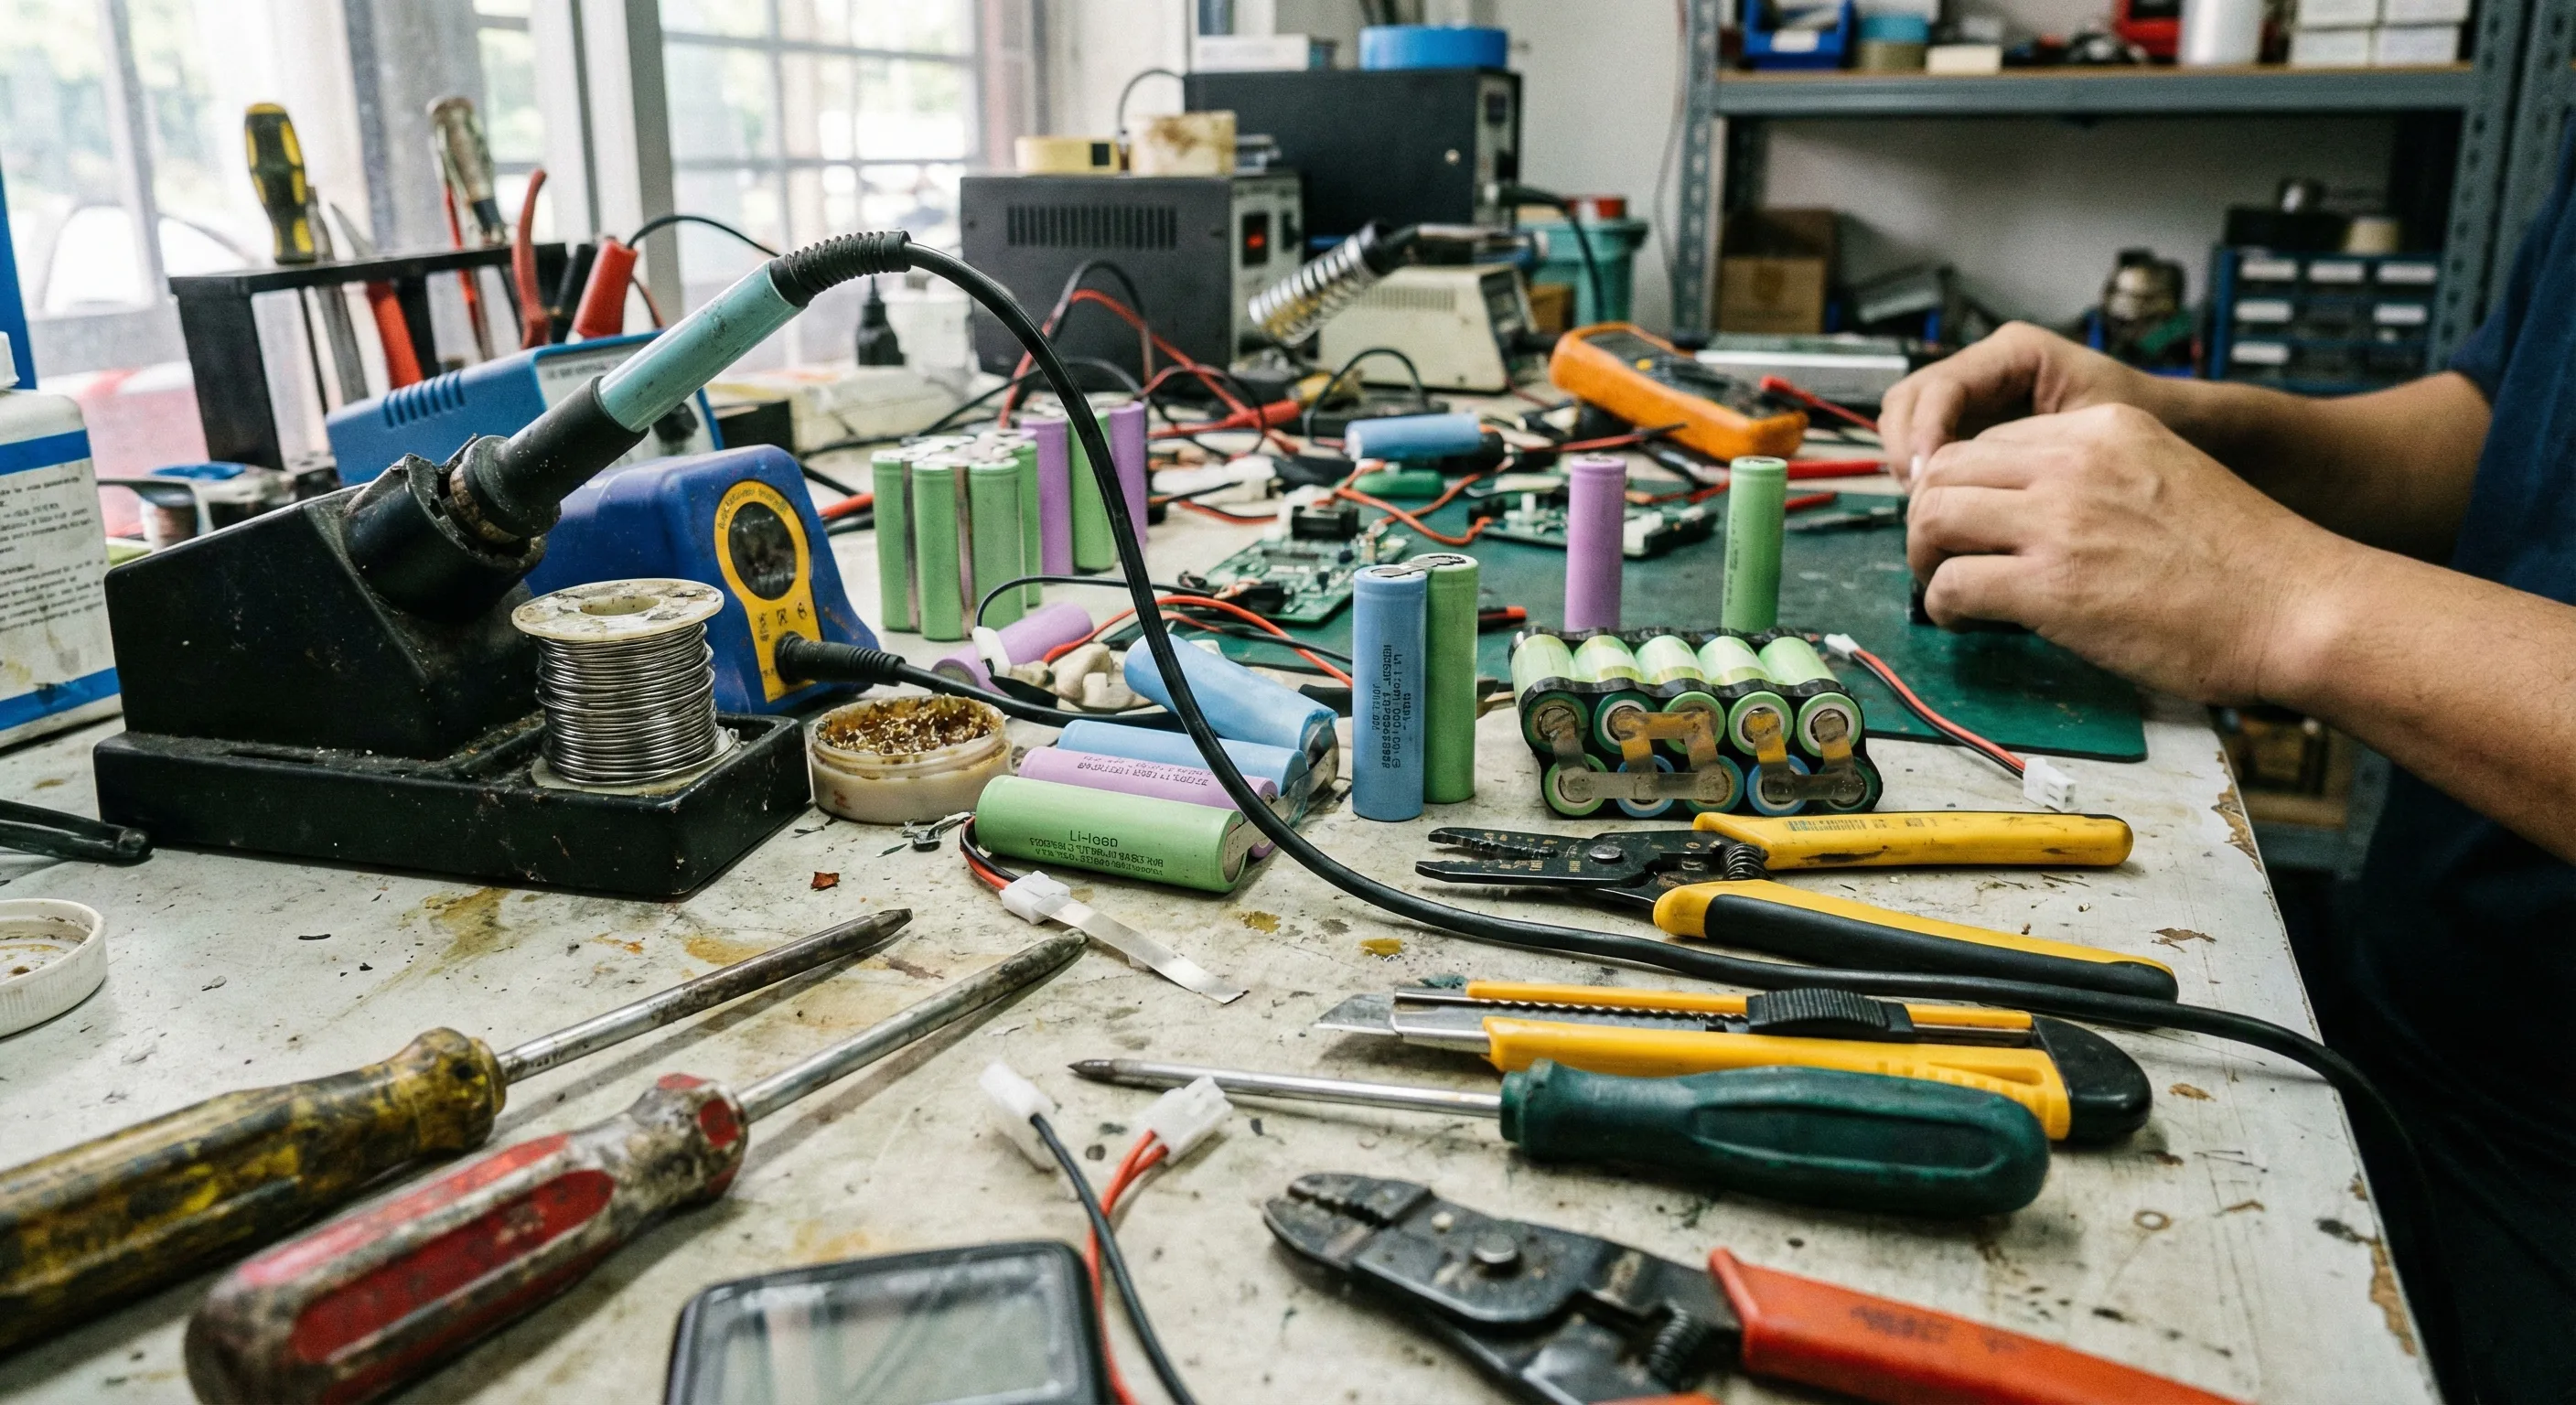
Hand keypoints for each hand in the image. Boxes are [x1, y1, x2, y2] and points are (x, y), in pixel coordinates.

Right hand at [1880, 323, 2157, 487]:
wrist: (2181, 431)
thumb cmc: (2148, 427)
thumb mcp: (2092, 433)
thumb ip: (2027, 450)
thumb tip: (1959, 488)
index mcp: (2014, 353)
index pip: (1940, 387)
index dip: (1922, 434)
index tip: (1925, 481)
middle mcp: (1986, 367)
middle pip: (1908, 399)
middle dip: (1905, 449)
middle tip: (1919, 501)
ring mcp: (1976, 396)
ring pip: (1908, 422)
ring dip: (1909, 465)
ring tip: (1928, 510)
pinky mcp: (1975, 426)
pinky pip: (1930, 444)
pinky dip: (1926, 476)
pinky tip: (1943, 510)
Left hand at [1906, 404, 2354, 703]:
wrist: (2298, 607)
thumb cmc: (2246, 563)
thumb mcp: (2168, 477)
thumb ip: (2100, 480)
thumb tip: (2035, 514)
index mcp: (2105, 427)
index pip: (1991, 440)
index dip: (1967, 486)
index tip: (1970, 523)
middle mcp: (2074, 462)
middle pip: (1946, 469)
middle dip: (1929, 515)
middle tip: (1939, 555)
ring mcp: (2059, 521)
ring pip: (1933, 518)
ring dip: (1925, 556)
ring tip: (1944, 586)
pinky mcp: (2049, 586)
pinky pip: (1952, 583)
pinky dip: (1942, 605)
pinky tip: (1962, 619)